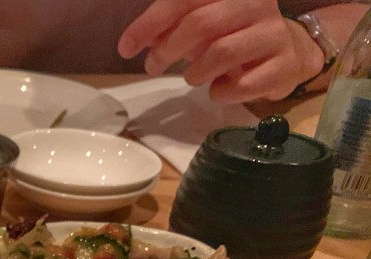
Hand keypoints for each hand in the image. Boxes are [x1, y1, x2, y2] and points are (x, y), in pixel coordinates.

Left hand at [117, 0, 325, 102]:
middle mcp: (256, 3)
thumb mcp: (202, 26)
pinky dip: (220, 93)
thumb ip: (171, 28)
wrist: (289, 53)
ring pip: (221, 53)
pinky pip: (241, 85)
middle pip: (201, 24)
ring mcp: (274, 33)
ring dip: (195, 73)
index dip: (150, 23)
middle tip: (153, 67)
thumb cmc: (235, 37)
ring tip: (193, 77)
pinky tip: (219, 89)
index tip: (125, 48)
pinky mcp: (285, 65)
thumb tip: (139, 38)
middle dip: (167, 50)